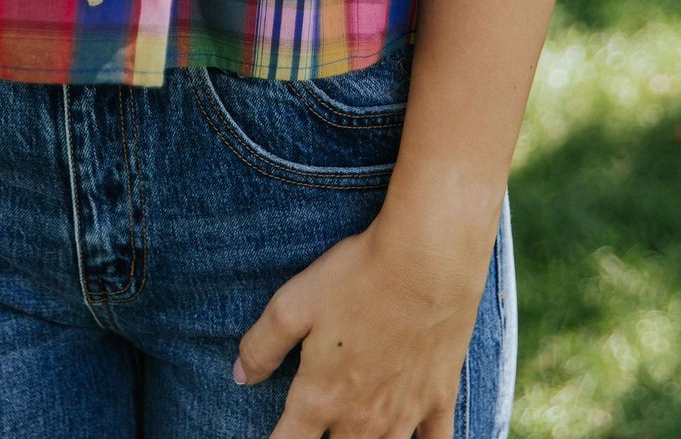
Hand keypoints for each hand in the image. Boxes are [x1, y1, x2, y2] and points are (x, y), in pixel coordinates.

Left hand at [232, 208, 487, 437]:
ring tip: (355, 436)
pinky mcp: (440, 398)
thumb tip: (239, 377)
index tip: (277, 438)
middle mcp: (362, 418)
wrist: (428, 260)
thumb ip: (262, 346)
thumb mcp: (293, 304)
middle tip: (319, 428)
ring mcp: (405, 413)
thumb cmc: (356, 276)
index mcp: (321, 397)